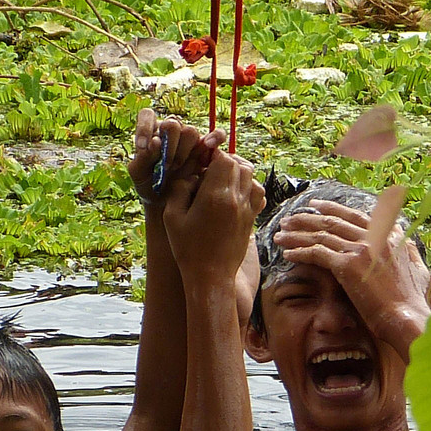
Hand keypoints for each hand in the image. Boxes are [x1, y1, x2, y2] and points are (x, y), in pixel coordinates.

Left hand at [128, 109, 222, 214]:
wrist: (169, 203)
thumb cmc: (150, 186)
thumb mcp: (139, 175)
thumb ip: (142, 158)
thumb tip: (156, 141)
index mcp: (151, 131)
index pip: (148, 115)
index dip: (144, 128)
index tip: (142, 147)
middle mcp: (171, 132)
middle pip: (172, 124)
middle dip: (168, 147)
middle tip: (166, 166)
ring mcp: (190, 139)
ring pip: (190, 131)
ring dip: (183, 152)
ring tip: (178, 170)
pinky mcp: (206, 149)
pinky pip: (216, 135)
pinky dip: (216, 137)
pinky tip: (210, 146)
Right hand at [166, 150, 263, 285]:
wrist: (211, 276)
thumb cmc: (187, 248)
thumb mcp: (172, 217)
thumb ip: (179, 189)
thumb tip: (191, 175)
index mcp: (215, 196)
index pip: (224, 159)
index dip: (213, 154)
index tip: (203, 160)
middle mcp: (236, 199)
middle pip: (240, 165)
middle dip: (226, 161)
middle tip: (211, 168)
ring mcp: (247, 209)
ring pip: (252, 177)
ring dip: (239, 173)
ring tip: (223, 179)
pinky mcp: (252, 219)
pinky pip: (258, 193)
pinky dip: (249, 187)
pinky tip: (236, 193)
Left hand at [271, 198, 430, 355]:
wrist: (407, 318)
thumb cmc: (413, 301)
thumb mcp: (418, 268)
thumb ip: (408, 249)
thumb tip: (403, 237)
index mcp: (388, 235)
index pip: (354, 215)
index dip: (332, 209)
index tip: (315, 206)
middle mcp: (373, 237)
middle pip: (333, 221)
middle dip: (307, 218)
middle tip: (289, 219)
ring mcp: (360, 250)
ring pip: (321, 235)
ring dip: (297, 234)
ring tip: (281, 235)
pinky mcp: (348, 266)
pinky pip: (317, 254)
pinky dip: (300, 252)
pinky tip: (287, 254)